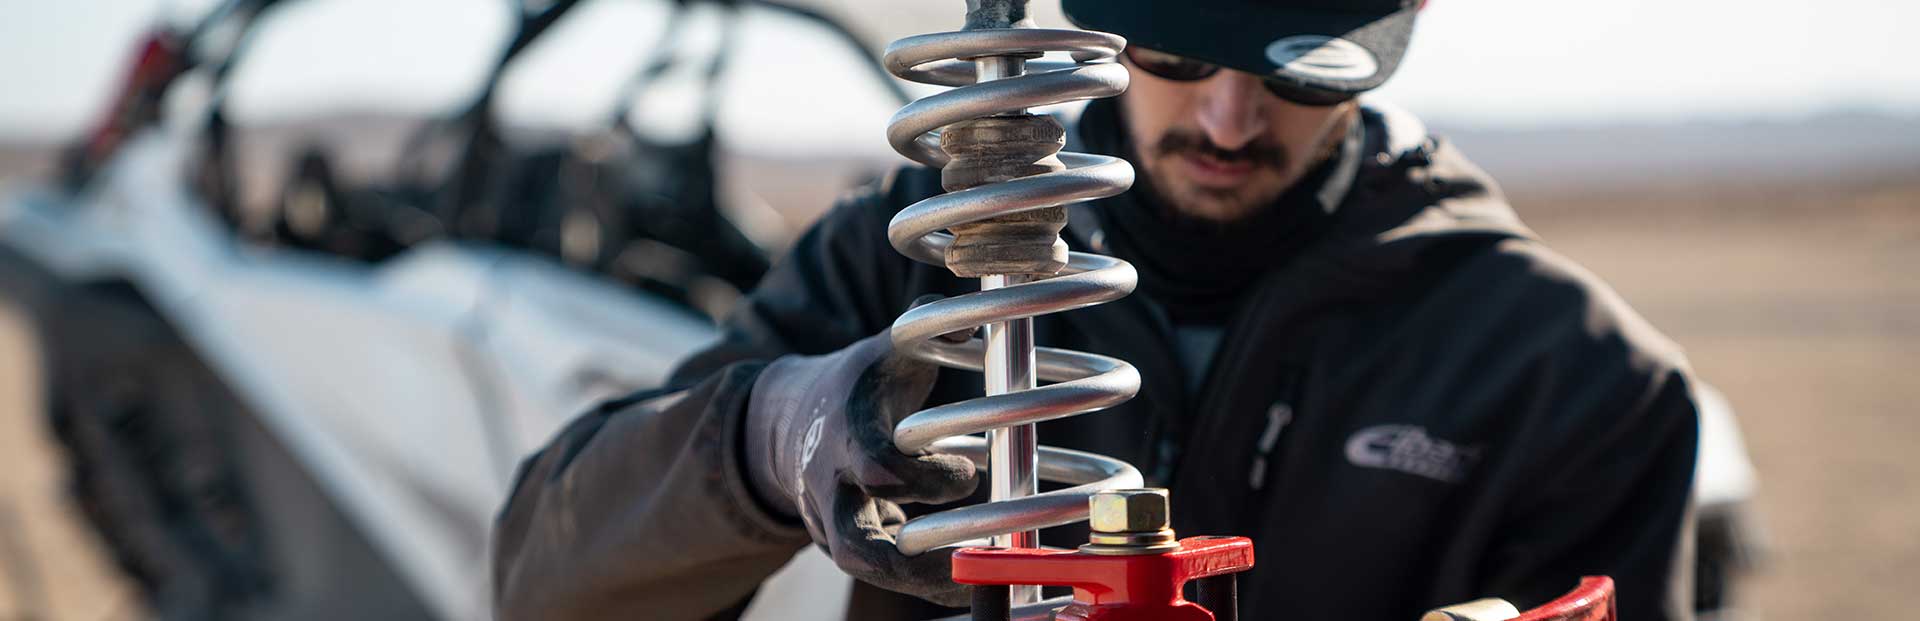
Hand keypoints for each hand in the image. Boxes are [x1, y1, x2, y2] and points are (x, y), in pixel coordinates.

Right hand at [745, 326, 978, 605]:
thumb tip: (972, 322)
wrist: (787, 422)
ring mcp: (832, 521)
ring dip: (923, 583)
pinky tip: (968, 584)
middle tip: (974, 558)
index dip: (924, 476)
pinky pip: (881, 574)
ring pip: (866, 570)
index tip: (969, 470)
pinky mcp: (845, 543)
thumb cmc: (855, 384)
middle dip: (914, 561)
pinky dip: (924, 582)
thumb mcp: (883, 353)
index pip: (876, 466)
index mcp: (846, 433)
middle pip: (854, 544)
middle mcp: (832, 487)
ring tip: (978, 586)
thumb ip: (926, 335)